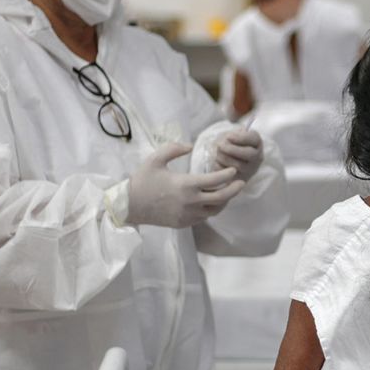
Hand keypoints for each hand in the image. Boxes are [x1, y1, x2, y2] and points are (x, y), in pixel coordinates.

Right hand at [126, 142, 244, 227]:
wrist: (128, 206)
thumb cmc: (142, 180)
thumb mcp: (156, 159)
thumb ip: (174, 149)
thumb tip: (191, 145)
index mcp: (186, 185)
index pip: (216, 180)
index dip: (228, 175)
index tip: (233, 170)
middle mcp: (190, 202)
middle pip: (222, 198)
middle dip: (235, 190)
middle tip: (242, 182)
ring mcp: (188, 215)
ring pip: (215, 210)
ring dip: (224, 201)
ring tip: (227, 192)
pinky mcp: (183, 224)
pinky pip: (203, 217)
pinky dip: (210, 209)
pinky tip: (211, 201)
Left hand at [214, 128, 263, 182]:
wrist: (225, 157)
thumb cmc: (229, 143)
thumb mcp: (230, 135)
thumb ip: (230, 136)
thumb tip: (227, 141)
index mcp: (256, 143)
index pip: (253, 138)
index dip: (240, 137)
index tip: (228, 136)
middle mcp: (257, 157)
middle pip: (248, 153)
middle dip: (232, 149)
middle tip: (220, 146)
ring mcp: (250, 170)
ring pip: (237, 165)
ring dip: (223, 157)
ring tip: (217, 153)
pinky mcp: (240, 180)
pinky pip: (229, 174)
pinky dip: (220, 166)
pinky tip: (217, 161)